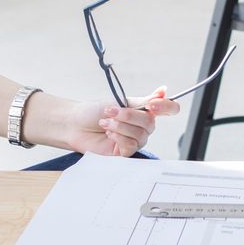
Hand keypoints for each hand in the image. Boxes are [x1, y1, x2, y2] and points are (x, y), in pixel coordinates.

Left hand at [46, 87, 180, 157]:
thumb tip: (163, 90)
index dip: (166, 107)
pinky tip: (108, 134)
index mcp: (143, 111)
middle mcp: (142, 126)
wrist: (74, 124)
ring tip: (105, 122)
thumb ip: (143, 100)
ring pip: (140, 135)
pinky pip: (131, 146)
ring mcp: (134, 140)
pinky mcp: (124, 153)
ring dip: (120, 126)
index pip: (169, 109)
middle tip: (111, 111)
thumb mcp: (120, 101)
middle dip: (129, 116)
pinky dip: (118, 137)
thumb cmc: (94, 111)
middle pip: (151, 123)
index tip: (153, 105)